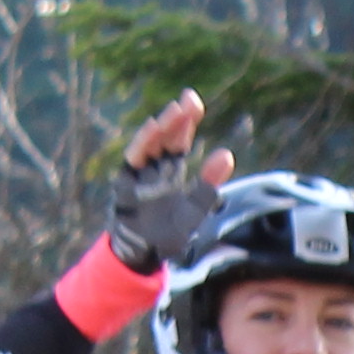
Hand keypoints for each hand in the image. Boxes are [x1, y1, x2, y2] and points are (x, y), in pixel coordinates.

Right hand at [100, 89, 227, 271]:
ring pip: (150, 143)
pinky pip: (134, 159)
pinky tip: (155, 128)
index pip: (178, 140)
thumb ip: (208, 185)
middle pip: (165, 137)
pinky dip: (144, 143)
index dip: (186, 121)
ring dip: (162, 127)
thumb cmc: (170, 234)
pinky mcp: (126, 183)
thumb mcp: (195, 209)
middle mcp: (153, 168)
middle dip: (177, 118)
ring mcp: (139, 174)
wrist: (145, 255)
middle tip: (190, 99)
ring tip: (176, 111)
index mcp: (170, 171)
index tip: (195, 103)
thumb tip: (227, 153)